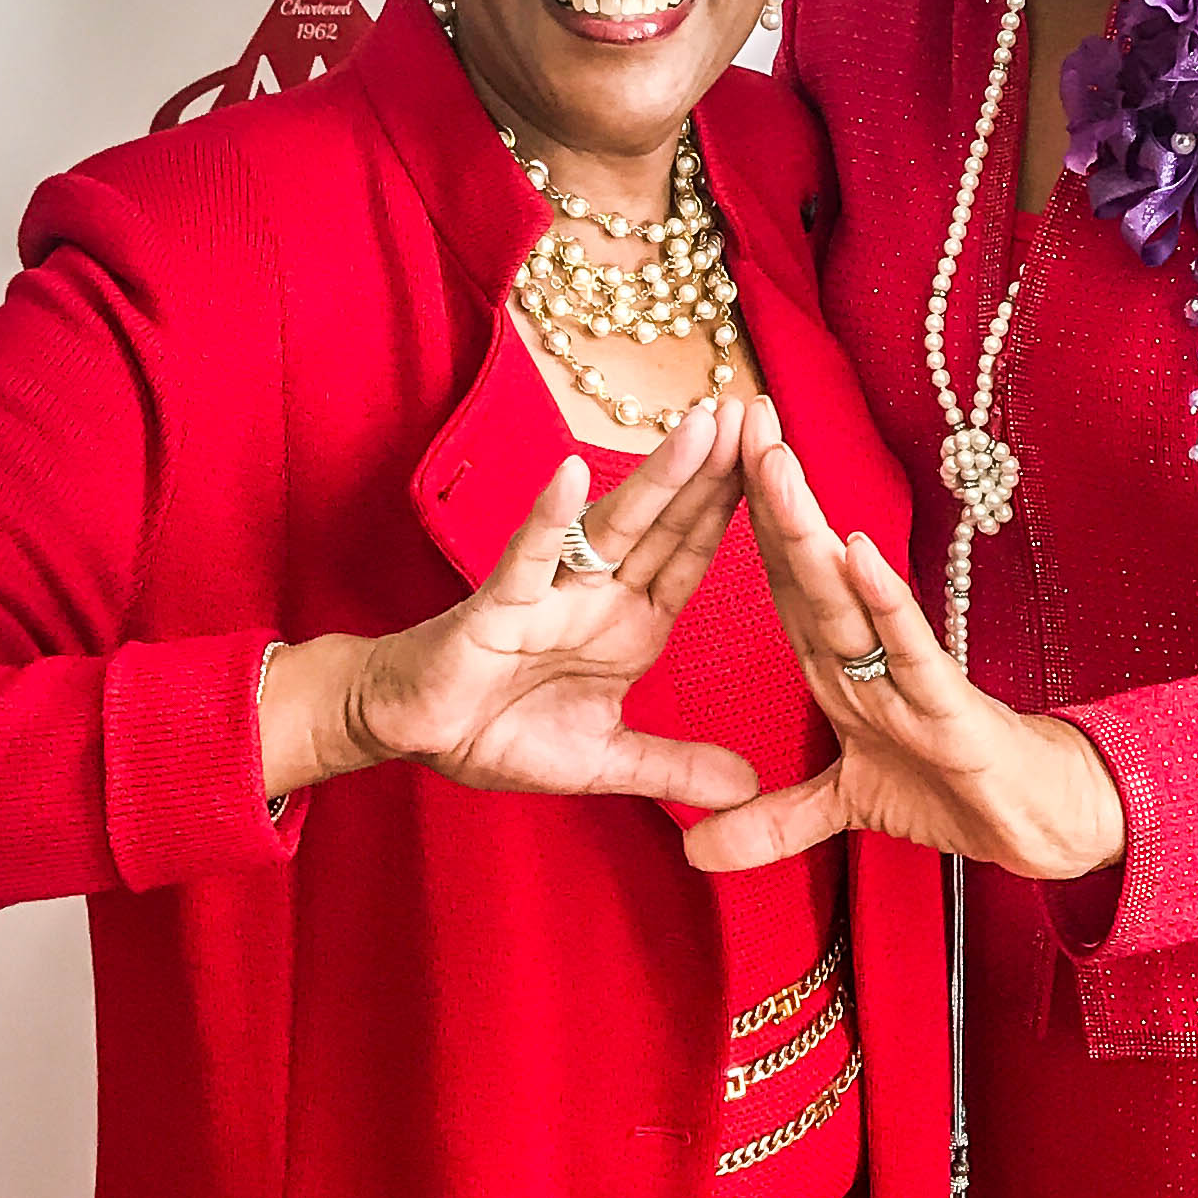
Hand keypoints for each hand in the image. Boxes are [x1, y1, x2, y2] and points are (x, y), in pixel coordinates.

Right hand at [260, 402, 758, 810]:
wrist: (414, 733)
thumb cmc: (500, 731)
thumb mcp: (605, 761)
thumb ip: (674, 766)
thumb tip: (747, 787)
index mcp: (631, 624)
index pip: (693, 558)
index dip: (736, 512)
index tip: (783, 463)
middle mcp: (599, 595)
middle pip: (668, 524)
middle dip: (713, 471)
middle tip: (757, 410)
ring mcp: (551, 593)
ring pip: (612, 527)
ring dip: (656, 478)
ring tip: (698, 427)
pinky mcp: (497, 606)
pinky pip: (526, 557)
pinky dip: (549, 518)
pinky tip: (572, 474)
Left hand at [683, 406, 1125, 881]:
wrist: (1038, 822)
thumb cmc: (952, 791)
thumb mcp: (842, 812)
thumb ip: (771, 824)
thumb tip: (694, 853)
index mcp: (839, 669)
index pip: (783, 585)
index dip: (744, 527)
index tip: (705, 460)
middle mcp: (867, 658)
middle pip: (804, 569)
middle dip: (768, 495)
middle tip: (737, 412)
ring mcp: (907, 677)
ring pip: (844, 593)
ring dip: (806, 528)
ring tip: (773, 460)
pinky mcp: (946, 708)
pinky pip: (909, 648)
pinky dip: (882, 600)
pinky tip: (855, 550)